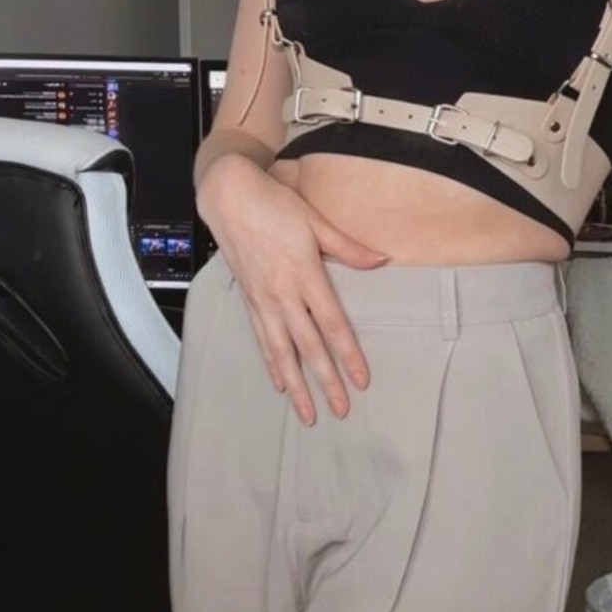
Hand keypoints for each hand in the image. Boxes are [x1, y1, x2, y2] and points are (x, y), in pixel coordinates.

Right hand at [197, 156, 387, 424]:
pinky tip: (280, 383)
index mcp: (305, 274)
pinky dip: (271, 364)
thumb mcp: (316, 221)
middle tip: (341, 411)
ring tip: (307, 413)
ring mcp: (263, 300)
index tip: (361, 380)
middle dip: (325, 382)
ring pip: (281, 352)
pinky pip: (261, 339)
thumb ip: (348, 247)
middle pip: (309, 347)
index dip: (348, 355)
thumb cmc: (276, 205)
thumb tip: (382, 260)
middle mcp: (283, 294)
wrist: (230, 197)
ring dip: (296, 385)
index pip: (332, 324)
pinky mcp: (248, 300)